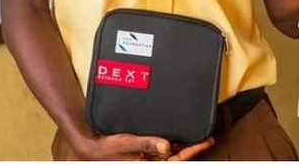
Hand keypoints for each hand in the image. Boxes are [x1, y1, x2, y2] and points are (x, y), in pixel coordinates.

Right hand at [70, 132, 213, 160]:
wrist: (90, 148)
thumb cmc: (105, 147)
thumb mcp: (126, 143)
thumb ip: (146, 143)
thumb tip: (167, 145)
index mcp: (146, 165)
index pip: (176, 160)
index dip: (193, 151)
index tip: (206, 141)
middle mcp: (149, 163)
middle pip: (176, 158)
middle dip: (192, 149)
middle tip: (208, 138)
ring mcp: (147, 160)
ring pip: (171, 155)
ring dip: (184, 147)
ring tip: (198, 137)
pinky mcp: (144, 156)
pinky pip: (162, 152)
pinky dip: (172, 145)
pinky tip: (179, 138)